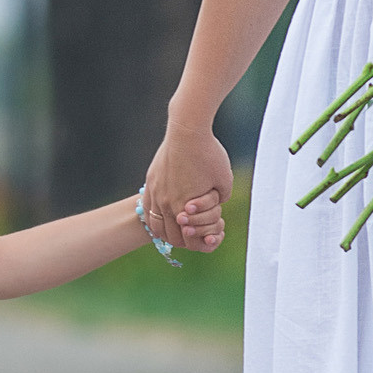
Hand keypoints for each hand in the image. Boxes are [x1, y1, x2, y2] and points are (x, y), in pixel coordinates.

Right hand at [144, 121, 233, 247]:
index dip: (197, 243)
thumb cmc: (209, 154)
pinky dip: (155, 216)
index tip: (207, 237)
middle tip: (195, 232)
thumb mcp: (224, 181)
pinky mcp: (151, 180)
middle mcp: (165, 203)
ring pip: (155, 224)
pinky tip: (166, 213)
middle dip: (183, 239)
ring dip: (167, 230)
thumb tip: (215, 207)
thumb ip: (220, 201)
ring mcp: (155, 191)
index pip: (185, 240)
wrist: (188, 130)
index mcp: (183, 207)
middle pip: (169, 236)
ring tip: (179, 227)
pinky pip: (147, 207)